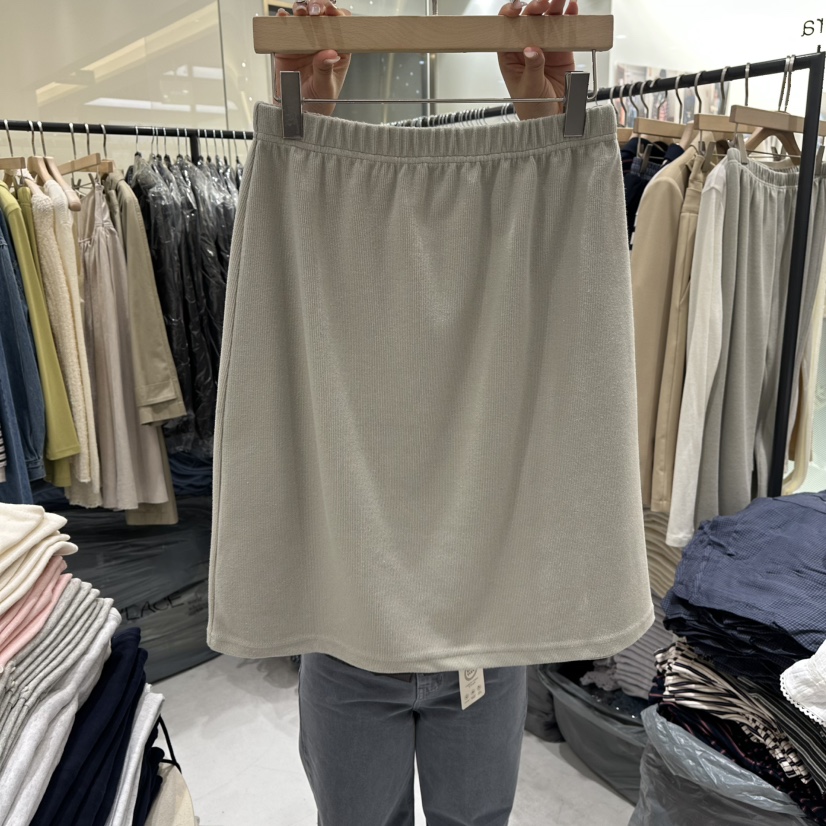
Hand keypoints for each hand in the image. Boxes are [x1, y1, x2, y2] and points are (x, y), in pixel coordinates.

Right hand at [274, 1, 352, 115]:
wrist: (297, 113)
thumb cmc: (317, 103)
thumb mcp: (325, 88)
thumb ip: (326, 70)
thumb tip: (330, 53)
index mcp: (338, 51)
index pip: (341, 27)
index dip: (337, 16)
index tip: (332, 12)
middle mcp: (322, 43)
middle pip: (322, 16)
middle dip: (318, 6)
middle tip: (314, 10)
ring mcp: (304, 42)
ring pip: (303, 17)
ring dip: (301, 9)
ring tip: (300, 12)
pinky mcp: (286, 46)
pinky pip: (284, 27)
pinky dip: (281, 19)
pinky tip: (282, 17)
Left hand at [497, 0, 578, 120]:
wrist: (551, 119)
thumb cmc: (532, 108)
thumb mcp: (529, 88)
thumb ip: (532, 68)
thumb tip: (532, 49)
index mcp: (509, 56)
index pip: (506, 30)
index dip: (509, 15)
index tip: (516, 8)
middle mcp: (526, 47)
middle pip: (528, 20)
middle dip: (534, 7)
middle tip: (542, 3)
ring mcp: (544, 46)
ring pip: (546, 21)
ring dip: (553, 7)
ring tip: (560, 0)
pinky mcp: (561, 50)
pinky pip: (564, 30)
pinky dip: (569, 17)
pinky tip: (571, 8)